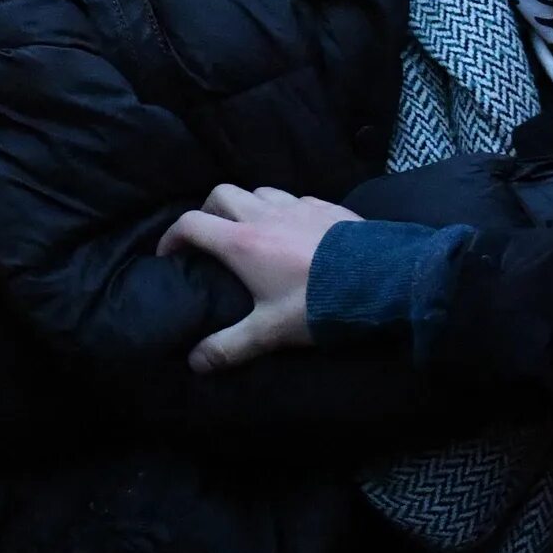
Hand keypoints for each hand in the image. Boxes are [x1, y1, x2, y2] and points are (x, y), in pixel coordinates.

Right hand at [156, 184, 352, 373]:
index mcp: (242, 242)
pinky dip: (284, 209)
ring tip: (251, 229)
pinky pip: (295, 198)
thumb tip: (194, 362)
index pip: (192, 224)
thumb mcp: (271, 331)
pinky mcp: (326, 205)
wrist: (383, 280)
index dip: (172, 236)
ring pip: (258, 190)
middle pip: (220, 194)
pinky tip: (294, 229)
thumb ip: (230, 346)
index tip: (169, 254)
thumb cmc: (320, 303)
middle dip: (207, 211)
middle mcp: (264, 215)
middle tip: (209, 237)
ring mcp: (297, 206)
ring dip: (247, 205)